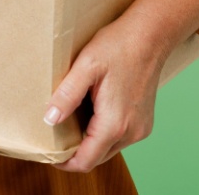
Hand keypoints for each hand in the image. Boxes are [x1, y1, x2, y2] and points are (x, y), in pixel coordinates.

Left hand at [42, 16, 165, 172]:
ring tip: (69, 123)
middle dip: (75, 153)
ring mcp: (140, 128)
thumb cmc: (118, 46)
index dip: (64, 162)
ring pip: (108, 148)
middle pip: (96, 157)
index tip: (48, 153)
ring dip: (89, 142)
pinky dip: (102, 133)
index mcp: (115, 124)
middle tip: (53, 138)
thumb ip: (67, 95)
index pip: (85, 161)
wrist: (150, 35)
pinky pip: (119, 137)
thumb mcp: (85, 67)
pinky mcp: (144, 121)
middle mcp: (131, 132)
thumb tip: (49, 120)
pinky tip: (90, 114)